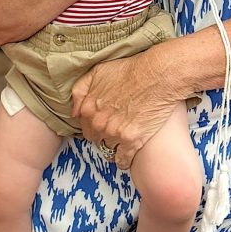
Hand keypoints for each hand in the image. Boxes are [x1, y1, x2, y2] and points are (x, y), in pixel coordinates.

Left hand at [70, 43, 182, 169]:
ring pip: (108, 149)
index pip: (85, 128)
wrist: (156, 76)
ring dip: (114, 147)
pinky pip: (122, 161)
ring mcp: (114, 134)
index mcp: (88, 108)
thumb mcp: (97, 72)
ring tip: (123, 141)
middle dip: (103, 137)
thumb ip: (80, 91)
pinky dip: (124, 160)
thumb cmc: (129, 71)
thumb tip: (74, 112)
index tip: (103, 125)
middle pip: (96, 140)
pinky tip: (128, 155)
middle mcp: (98, 123)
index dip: (94, 126)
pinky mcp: (131, 141)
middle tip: (114, 131)